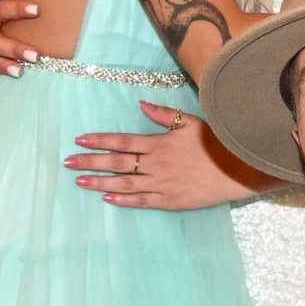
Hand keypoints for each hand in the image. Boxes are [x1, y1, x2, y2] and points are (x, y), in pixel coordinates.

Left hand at [65, 99, 266, 208]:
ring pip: (124, 184)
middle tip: (68, 162)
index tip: (80, 140)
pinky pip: (141, 201)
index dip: (100, 141)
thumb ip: (164, 115)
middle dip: (90, 162)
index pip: (122, 141)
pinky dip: (123, 200)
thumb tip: (142, 104)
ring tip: (80, 180)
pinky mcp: (170, 201)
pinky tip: (107, 197)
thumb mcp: (191, 122)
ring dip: (100, 182)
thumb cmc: (214, 144)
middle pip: (117, 163)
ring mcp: (162, 184)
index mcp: (159, 143)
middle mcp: (156, 164)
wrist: (236, 170)